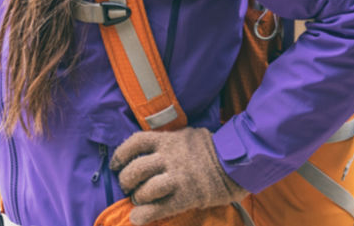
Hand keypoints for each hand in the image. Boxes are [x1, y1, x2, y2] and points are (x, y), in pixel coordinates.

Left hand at [109, 127, 247, 224]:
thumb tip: (151, 150)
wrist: (237, 163)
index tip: (116, 164)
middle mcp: (169, 156)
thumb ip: (169, 141)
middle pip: (136, 169)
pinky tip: (138, 219)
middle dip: (126, 180)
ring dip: (138, 198)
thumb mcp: (187, 135)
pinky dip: (145, 215)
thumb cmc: (212, 149)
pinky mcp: (186, 195)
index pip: (135, 143)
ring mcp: (177, 177)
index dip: (121, 154)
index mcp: (168, 139)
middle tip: (128, 187)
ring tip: (139, 201)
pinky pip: (159, 208)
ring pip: (145, 189)